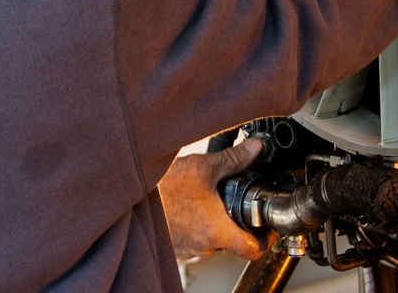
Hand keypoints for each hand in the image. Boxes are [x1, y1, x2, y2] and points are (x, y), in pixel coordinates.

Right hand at [159, 139, 274, 261]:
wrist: (131, 196)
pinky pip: (193, 239)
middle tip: (234, 201)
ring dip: (214, 222)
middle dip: (236, 221)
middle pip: (233, 241)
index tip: (266, 226)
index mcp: (216, 230)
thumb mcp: (204, 166)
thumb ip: (235, 159)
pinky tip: (190, 206)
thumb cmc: (162, 187)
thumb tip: (256, 149)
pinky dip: (196, 225)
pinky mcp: (174, 246)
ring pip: (212, 239)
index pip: (254, 249)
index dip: (265, 238)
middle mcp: (203, 246)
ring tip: (208, 200)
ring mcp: (188, 249)